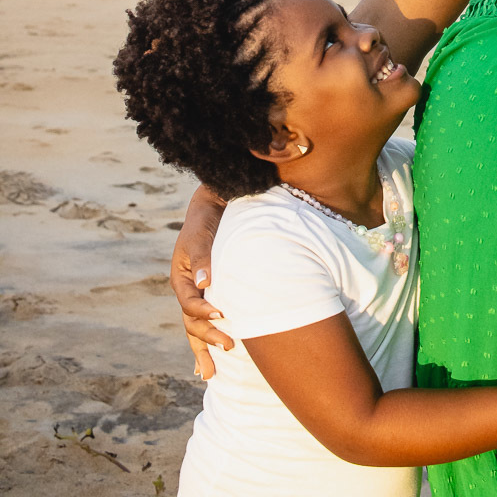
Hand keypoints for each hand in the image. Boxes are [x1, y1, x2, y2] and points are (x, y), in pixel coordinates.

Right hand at [169, 187, 230, 378]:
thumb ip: (201, 257)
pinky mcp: (210, 294)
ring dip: (203, 349)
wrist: (214, 208)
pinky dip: (205, 341)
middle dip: (207, 338)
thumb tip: (204, 282)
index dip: (204, 312)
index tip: (223, 316)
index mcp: (181, 278)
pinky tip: (207, 362)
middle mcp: (187, 290)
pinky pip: (205, 322)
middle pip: (192, 322)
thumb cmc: (206, 221)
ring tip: (209, 374)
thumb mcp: (201, 235)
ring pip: (195, 328)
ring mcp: (197, 294)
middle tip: (229, 347)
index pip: (189, 303)